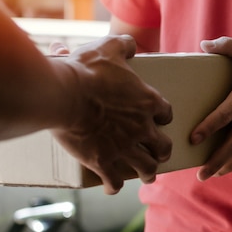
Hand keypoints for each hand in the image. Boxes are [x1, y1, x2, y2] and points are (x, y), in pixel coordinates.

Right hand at [50, 35, 172, 193]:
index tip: (157, 119)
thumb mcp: (108, 48)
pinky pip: (116, 182)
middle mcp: (142, 128)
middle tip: (157, 153)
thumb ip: (124, 45)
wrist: (64, 95)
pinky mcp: (104, 162)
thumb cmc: (87, 70)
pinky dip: (115, 186)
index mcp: (147, 102)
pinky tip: (112, 186)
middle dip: (161, 151)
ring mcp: (125, 147)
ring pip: (147, 169)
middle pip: (163, 147)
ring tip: (146, 175)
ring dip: (147, 173)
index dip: (162, 117)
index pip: (166, 114)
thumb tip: (130, 44)